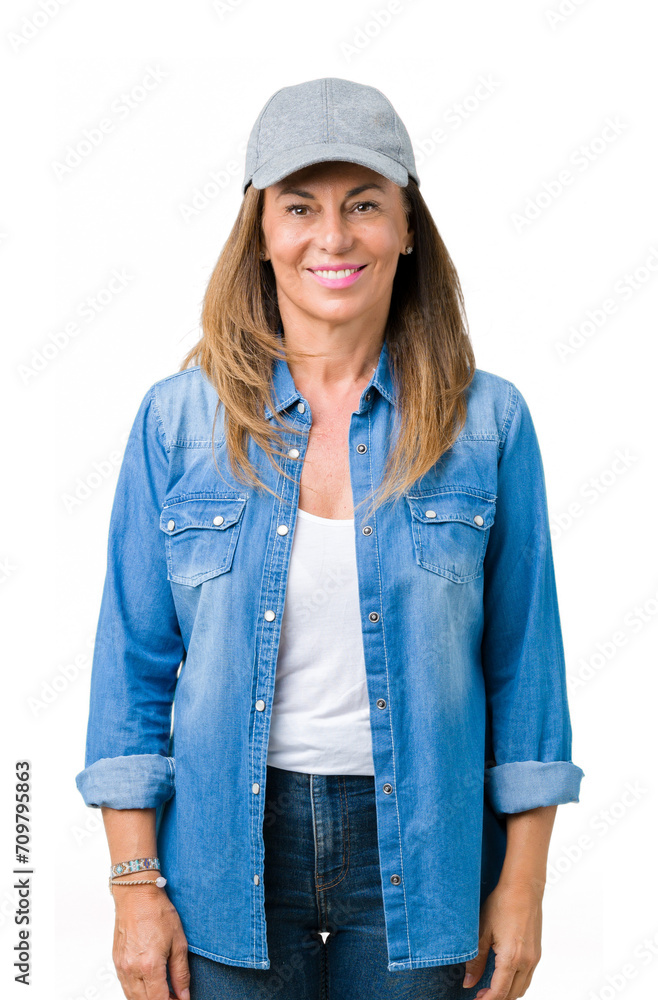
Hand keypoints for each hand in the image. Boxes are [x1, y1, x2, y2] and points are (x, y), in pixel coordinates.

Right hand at [111, 885, 189, 999]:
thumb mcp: (178, 942)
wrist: (136, 895)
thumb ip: (181, 973)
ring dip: (148, 998)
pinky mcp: (116, 962)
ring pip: (132, 997)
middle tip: (174, 996)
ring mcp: (121, 967)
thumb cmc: (157, 912)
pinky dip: (137, 991)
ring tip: (164, 991)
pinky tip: (149, 984)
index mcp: (150, 965)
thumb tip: (184, 995)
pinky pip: (125, 986)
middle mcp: (132, 969)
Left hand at [462, 877, 543, 998]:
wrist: (523, 888)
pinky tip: (503, 975)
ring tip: (489, 988)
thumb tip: (468, 983)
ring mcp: (534, 958)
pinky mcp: (537, 952)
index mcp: (512, 959)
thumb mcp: (482, 931)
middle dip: (496, 998)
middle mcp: (526, 962)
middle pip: (512, 994)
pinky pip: (528, 977)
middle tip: (479, 994)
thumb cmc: (501, 905)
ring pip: (522, 987)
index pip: (499, 992)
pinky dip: (516, 982)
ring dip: (507, 993)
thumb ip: (476, 960)